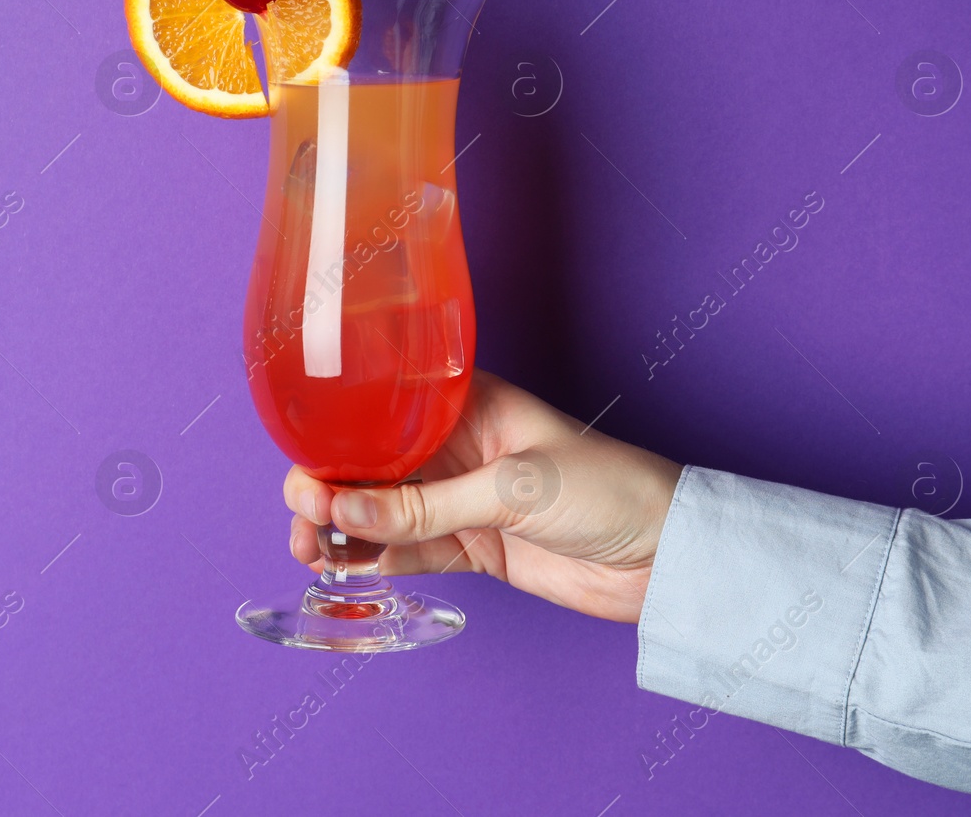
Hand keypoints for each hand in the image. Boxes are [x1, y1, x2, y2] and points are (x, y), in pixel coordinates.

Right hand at [283, 370, 682, 623]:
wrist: (667, 556)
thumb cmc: (609, 489)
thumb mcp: (513, 488)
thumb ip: (425, 505)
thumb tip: (343, 508)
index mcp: (465, 404)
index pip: (381, 413)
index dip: (336, 439)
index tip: (305, 471)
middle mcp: (454, 447)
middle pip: (370, 464)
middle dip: (327, 488)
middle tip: (303, 520)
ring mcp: (461, 499)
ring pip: (380, 511)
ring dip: (341, 528)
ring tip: (310, 550)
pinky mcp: (472, 546)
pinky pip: (408, 550)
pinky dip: (375, 559)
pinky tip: (348, 565)